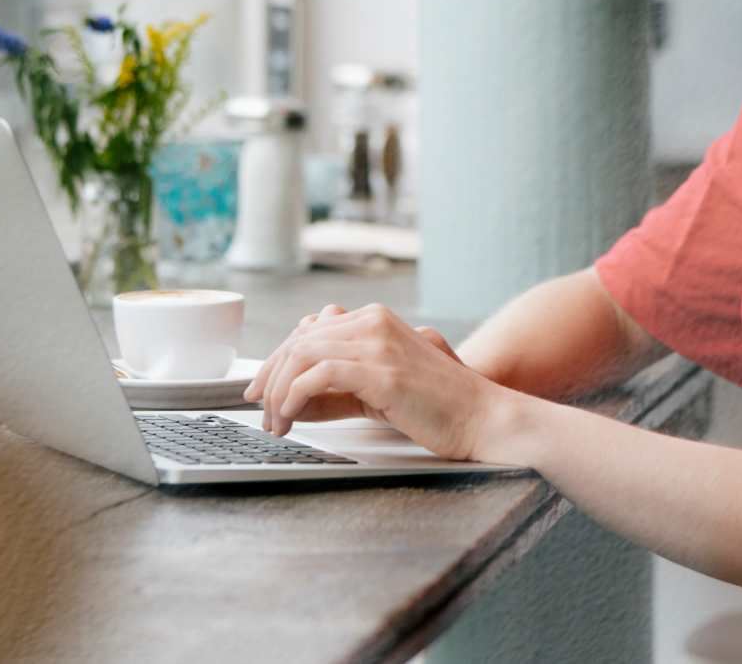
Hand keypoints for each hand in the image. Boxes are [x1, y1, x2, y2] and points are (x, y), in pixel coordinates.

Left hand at [243, 303, 499, 459]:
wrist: (482, 417)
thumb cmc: (437, 408)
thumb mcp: (380, 388)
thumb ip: (340, 385)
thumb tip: (293, 398)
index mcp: (375, 319)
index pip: (308, 330)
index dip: (277, 360)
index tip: (261, 390)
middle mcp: (373, 321)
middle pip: (299, 339)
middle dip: (270, 376)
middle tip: (259, 409)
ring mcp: (378, 343)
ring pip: (302, 354)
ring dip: (279, 391)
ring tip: (276, 422)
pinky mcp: (381, 371)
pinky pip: (317, 375)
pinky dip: (293, 397)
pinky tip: (292, 418)